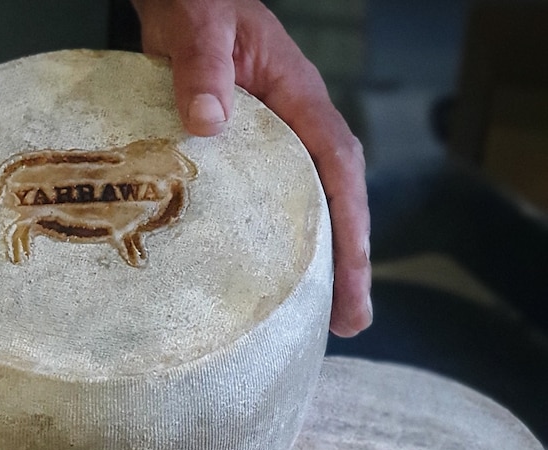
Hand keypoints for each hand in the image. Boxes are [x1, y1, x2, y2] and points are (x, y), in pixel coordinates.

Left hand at [133, 0, 371, 336]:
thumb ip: (203, 67)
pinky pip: (272, 198)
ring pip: (308, 203)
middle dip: (346, 258)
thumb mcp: (200, 26)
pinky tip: (269, 274)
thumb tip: (210, 124)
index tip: (352, 277)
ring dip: (317, 256)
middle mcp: (295, 123)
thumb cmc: (196, 5)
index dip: (350, 223)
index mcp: (298, 96)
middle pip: (334, 197)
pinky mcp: (246, 150)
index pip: (338, 165)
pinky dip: (278, 237)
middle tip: (348, 321)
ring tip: (321, 314)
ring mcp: (273, 138)